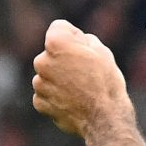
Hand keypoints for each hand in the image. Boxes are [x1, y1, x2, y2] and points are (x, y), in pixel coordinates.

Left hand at [28, 18, 132, 138]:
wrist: (103, 118)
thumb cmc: (106, 82)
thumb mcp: (101, 51)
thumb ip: (83, 40)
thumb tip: (76, 41)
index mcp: (56, 43)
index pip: (59, 28)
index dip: (73, 35)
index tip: (84, 47)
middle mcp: (42, 62)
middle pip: (51, 53)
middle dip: (63, 58)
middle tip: (84, 71)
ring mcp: (39, 83)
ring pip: (47, 74)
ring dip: (59, 78)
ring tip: (80, 88)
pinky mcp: (39, 102)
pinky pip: (46, 93)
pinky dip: (56, 95)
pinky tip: (73, 100)